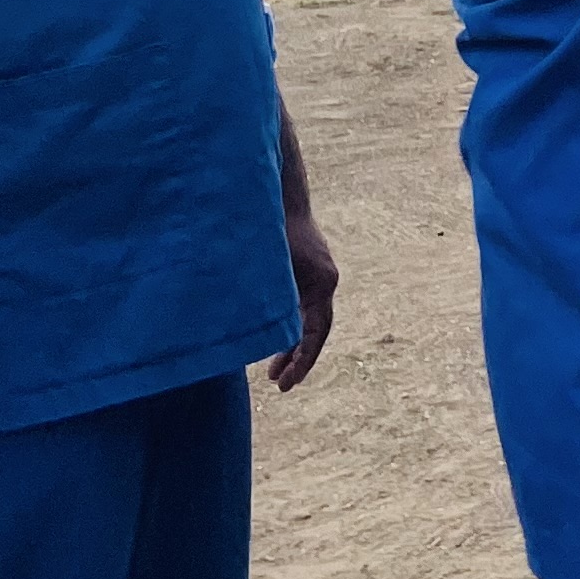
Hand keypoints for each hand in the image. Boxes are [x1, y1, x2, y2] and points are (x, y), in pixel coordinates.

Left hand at [272, 202, 337, 392]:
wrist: (281, 193)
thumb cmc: (270, 227)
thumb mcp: (265, 266)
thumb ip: (265, 299)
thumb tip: (254, 336)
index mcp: (321, 283)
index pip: (317, 333)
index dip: (302, 361)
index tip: (286, 383)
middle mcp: (326, 282)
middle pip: (318, 331)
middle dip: (300, 360)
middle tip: (281, 385)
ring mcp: (319, 276)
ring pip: (311, 320)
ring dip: (295, 345)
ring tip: (274, 371)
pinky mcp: (309, 271)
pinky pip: (304, 307)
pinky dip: (292, 326)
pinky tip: (275, 338)